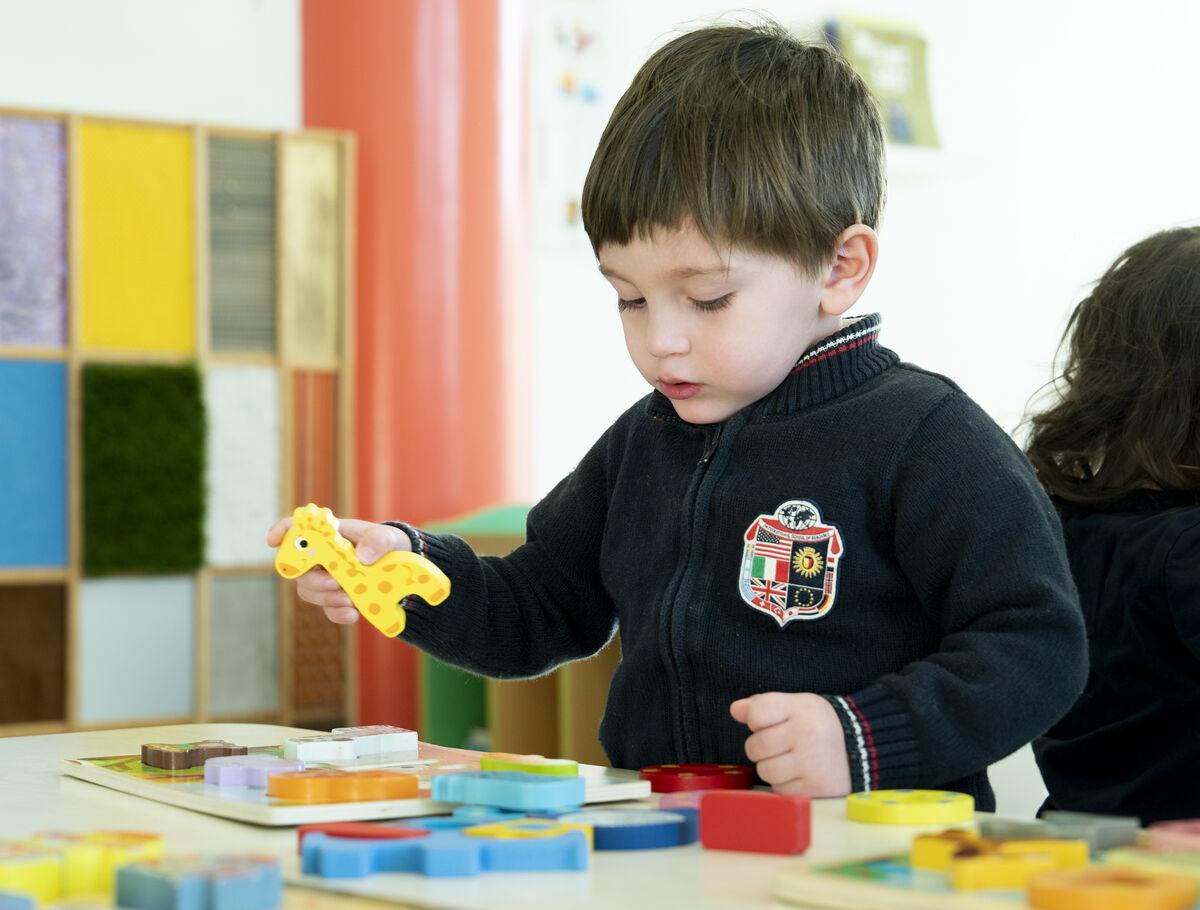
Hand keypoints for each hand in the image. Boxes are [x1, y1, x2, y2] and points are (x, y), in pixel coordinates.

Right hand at [266, 517, 411, 624]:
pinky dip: (337, 613)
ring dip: (325, 598)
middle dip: (313, 580)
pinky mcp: (336, 597)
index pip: (298, 530)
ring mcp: (326, 579)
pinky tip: (353, 614)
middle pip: (299, 569)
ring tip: (349, 601)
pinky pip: (327, 608)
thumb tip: (361, 557)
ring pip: (309, 591)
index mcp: (329, 536)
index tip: (273, 541)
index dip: (282, 532)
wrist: (401, 565)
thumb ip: (377, 541)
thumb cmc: (387, 544)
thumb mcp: (387, 538)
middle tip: (335, 584)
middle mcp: (321, 557)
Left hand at [729, 692, 851, 796]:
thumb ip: (763, 704)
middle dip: (761, 747)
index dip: (756, 720)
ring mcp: (811, 764)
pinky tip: (801, 773)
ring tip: (791, 759)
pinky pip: (779, 789)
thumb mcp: (796, 705)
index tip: (769, 722)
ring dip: (772, 767)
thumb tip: (735, 710)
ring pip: (764, 771)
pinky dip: (785, 783)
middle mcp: (806, 735)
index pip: (755, 713)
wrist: (864, 747)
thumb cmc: (820, 725)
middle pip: (754, 746)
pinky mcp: (816, 788)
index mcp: (800, 709)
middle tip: (781, 744)